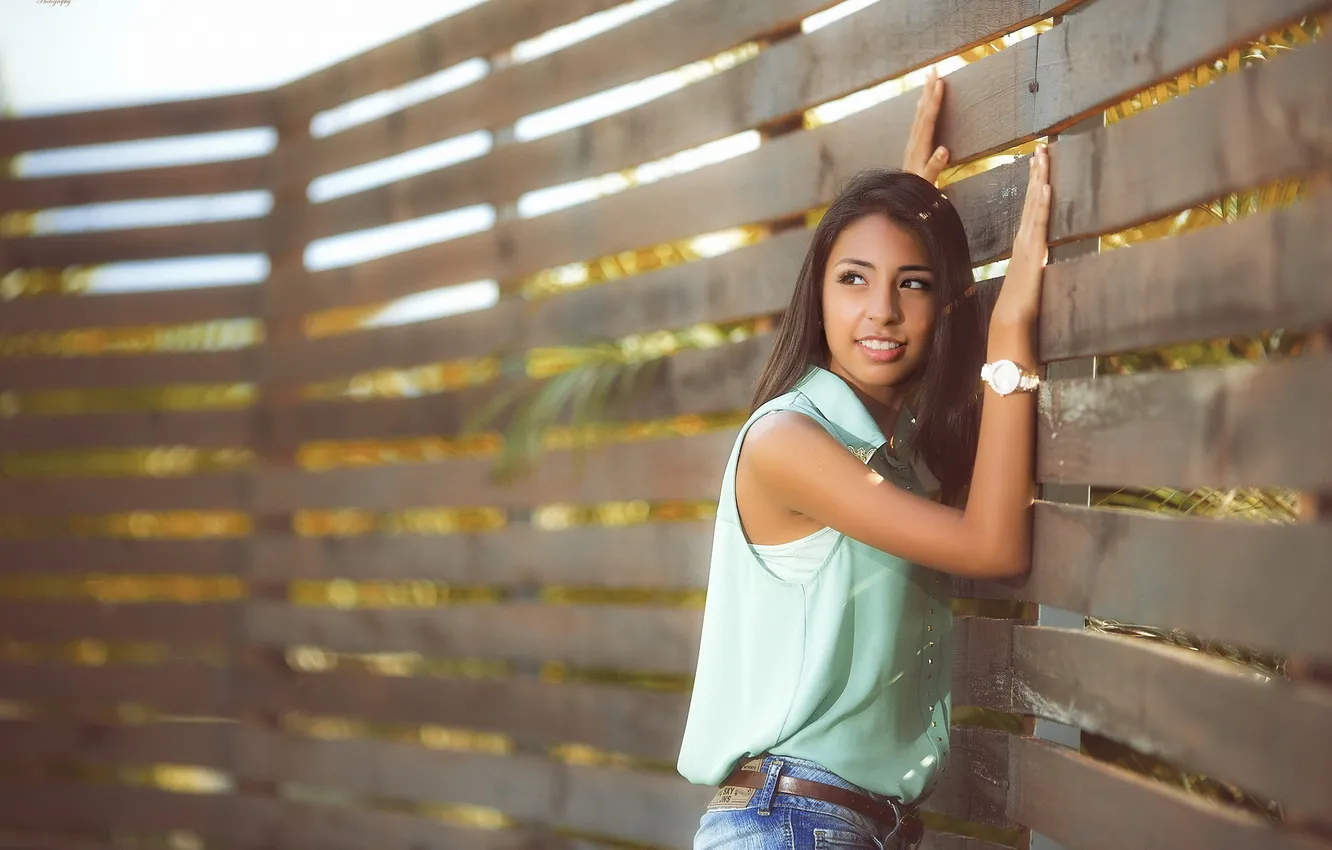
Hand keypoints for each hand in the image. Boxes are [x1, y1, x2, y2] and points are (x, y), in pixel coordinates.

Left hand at [903, 68, 949, 184]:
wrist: (902, 199)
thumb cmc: (918, 191)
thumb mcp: (927, 181)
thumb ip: (934, 166)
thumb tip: (944, 149)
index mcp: (920, 147)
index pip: (928, 119)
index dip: (935, 100)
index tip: (940, 82)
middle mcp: (914, 142)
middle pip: (922, 111)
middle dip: (929, 90)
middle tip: (934, 70)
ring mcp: (913, 143)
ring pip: (920, 114)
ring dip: (925, 96)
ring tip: (929, 79)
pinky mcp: (914, 147)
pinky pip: (919, 121)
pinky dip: (922, 108)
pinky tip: (923, 103)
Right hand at [993, 145, 1051, 326]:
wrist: (1011, 322)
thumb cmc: (1018, 307)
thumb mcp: (1028, 281)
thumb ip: (1032, 267)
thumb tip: (1037, 260)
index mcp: (1024, 245)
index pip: (1031, 208)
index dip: (1034, 184)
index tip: (1037, 163)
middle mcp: (1025, 240)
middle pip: (1033, 200)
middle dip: (1037, 173)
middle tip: (1041, 148)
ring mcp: (1029, 245)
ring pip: (1036, 206)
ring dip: (1040, 179)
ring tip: (1043, 156)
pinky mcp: (1034, 254)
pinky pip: (1039, 224)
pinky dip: (1041, 204)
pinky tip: (1044, 187)